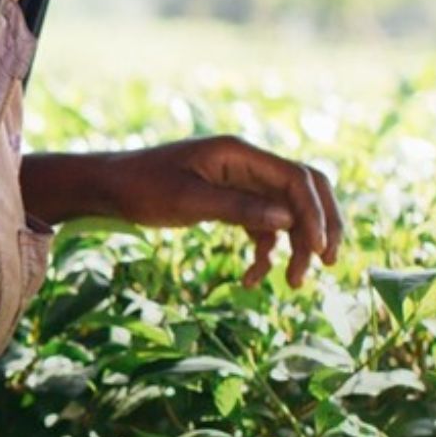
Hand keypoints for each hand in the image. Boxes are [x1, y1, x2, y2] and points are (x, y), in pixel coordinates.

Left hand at [100, 135, 341, 288]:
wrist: (106, 188)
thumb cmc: (140, 187)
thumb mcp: (187, 199)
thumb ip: (237, 207)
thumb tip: (288, 219)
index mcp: (237, 153)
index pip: (296, 178)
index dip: (315, 212)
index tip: (318, 249)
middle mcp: (244, 164)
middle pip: (302, 192)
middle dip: (320, 226)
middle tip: (329, 263)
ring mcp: (238, 183)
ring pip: (285, 213)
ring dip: (293, 247)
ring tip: (292, 283)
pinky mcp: (227, 202)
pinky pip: (260, 226)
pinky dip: (263, 252)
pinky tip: (251, 280)